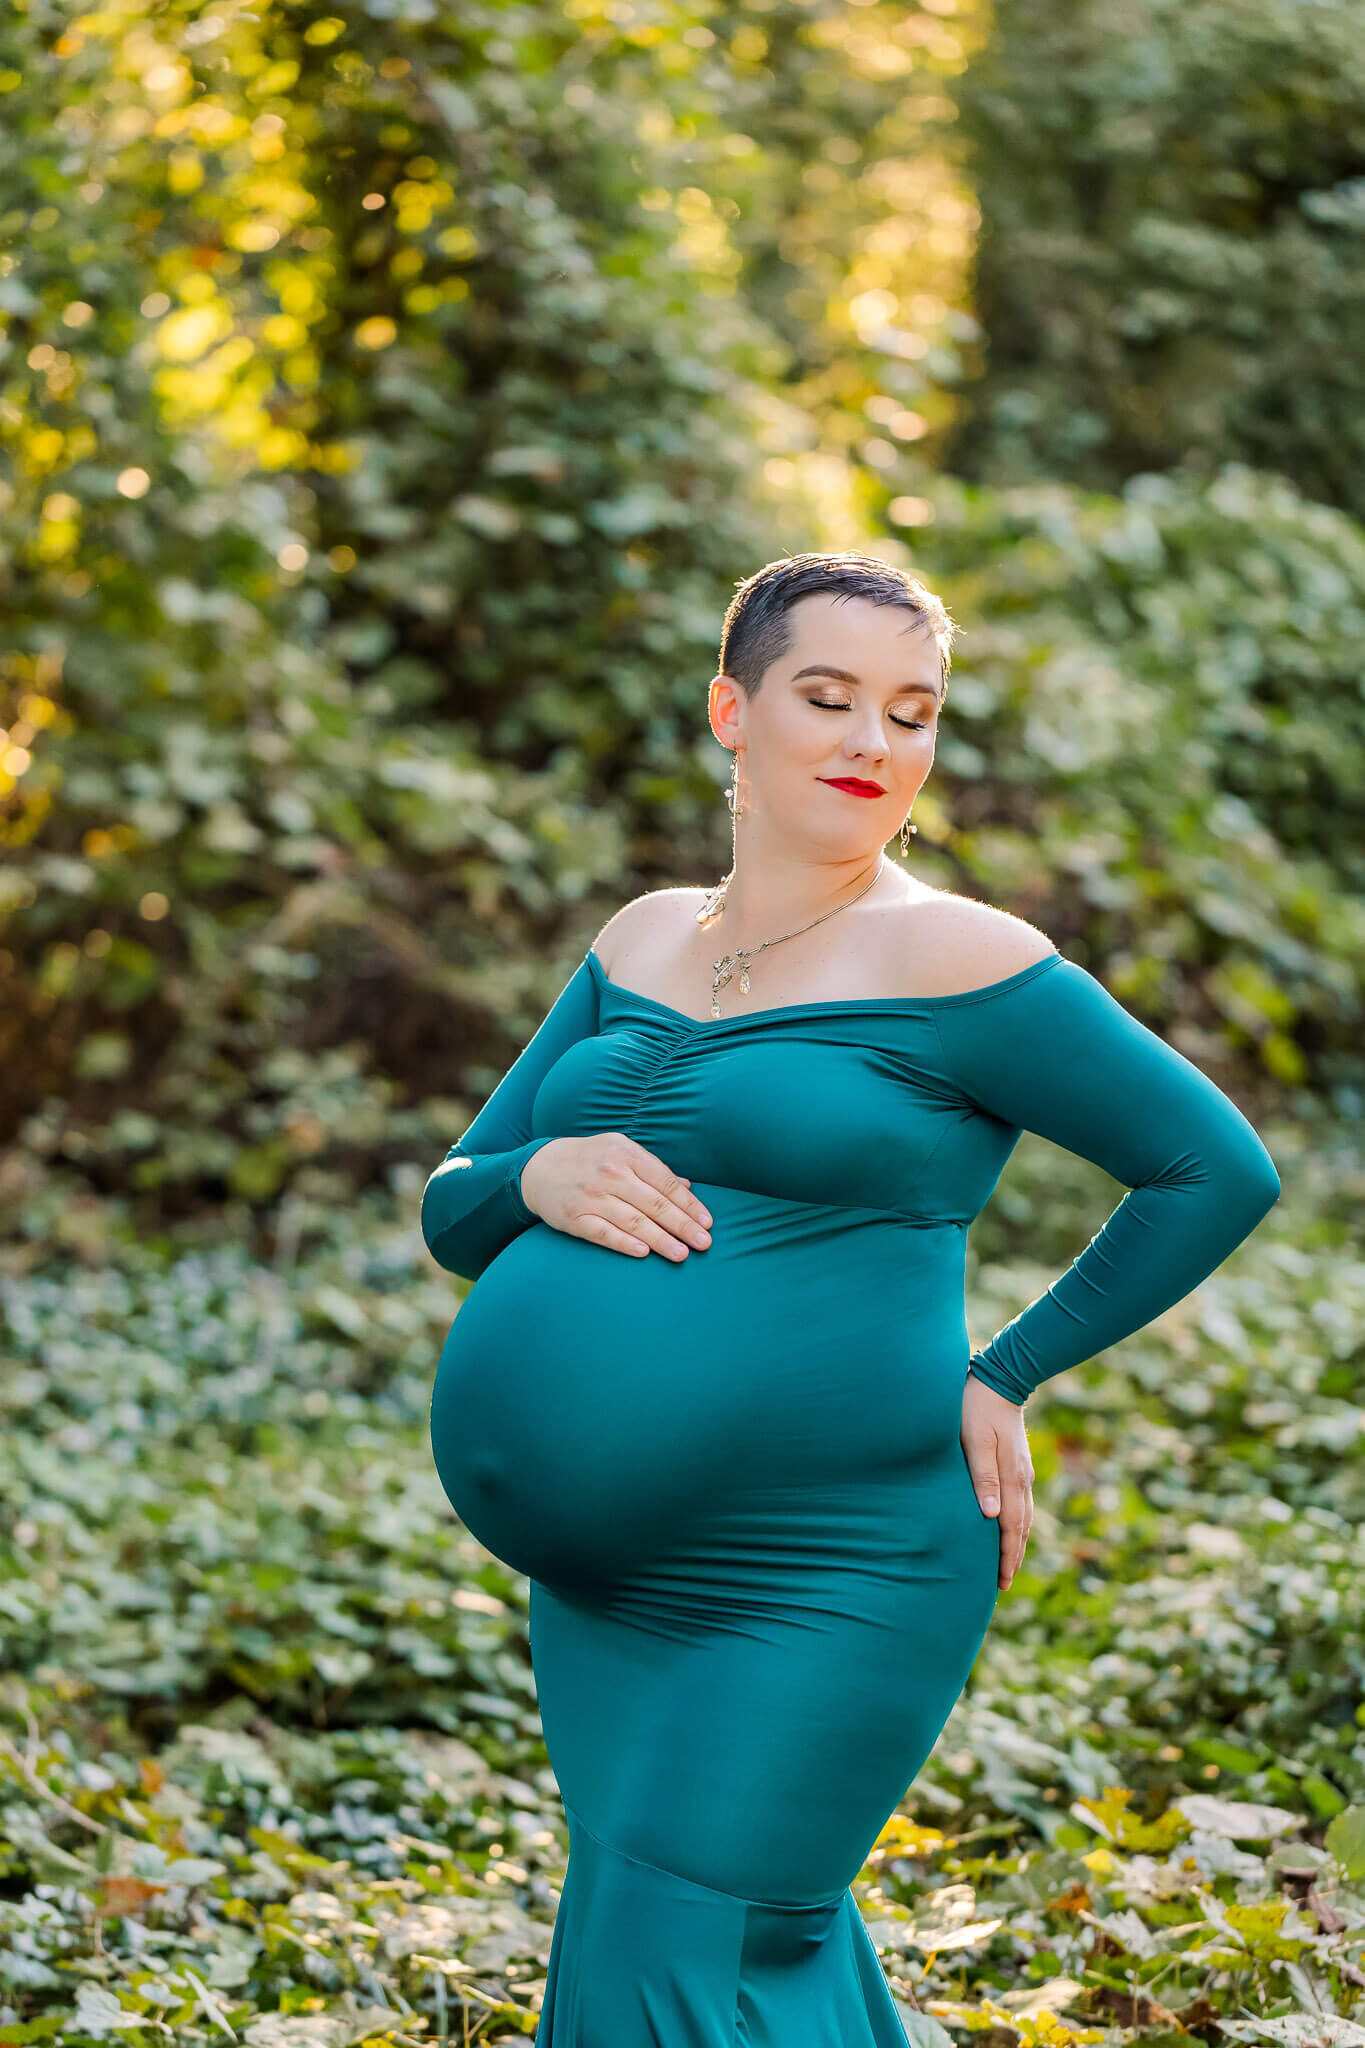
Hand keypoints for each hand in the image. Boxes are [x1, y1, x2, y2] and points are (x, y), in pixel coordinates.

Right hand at [519, 1133, 713, 1261]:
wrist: (539, 1167)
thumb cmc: (590, 1159)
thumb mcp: (621, 1151)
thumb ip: (653, 1169)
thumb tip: (688, 1187)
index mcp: (626, 1153)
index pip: (665, 1182)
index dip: (689, 1205)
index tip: (707, 1223)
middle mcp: (610, 1173)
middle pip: (655, 1204)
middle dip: (683, 1226)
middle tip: (704, 1243)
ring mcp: (591, 1196)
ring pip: (634, 1221)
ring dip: (661, 1240)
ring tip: (681, 1254)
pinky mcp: (574, 1217)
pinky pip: (604, 1233)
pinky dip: (624, 1243)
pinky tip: (644, 1252)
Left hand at [961, 1370, 1033, 1590]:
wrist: (998, 1380)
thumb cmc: (977, 1410)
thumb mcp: (974, 1442)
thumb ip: (982, 1478)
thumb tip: (991, 1517)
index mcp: (1011, 1477)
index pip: (1011, 1527)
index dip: (1006, 1555)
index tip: (1000, 1580)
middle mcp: (1022, 1479)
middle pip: (1021, 1527)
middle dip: (1013, 1556)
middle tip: (1003, 1583)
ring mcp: (1023, 1472)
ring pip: (1024, 1517)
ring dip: (1017, 1543)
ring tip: (1008, 1564)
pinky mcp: (1019, 1465)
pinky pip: (1022, 1504)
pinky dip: (1018, 1524)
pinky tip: (1010, 1529)